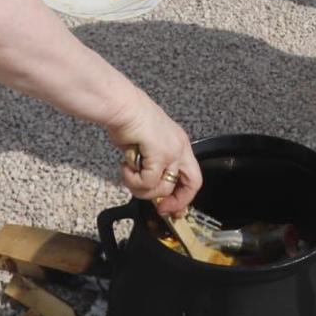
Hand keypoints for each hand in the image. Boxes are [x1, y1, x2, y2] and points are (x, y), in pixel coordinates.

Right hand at [105, 99, 200, 215]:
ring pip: (163, 188)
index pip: (193, 178)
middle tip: (160, 208)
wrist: (123, 107)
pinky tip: (125, 167)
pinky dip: (133, 180)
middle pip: (191, 185)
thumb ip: (153, 165)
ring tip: (129, 174)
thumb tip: (149, 187)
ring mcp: (172, 152)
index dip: (183, 197)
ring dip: (141, 188)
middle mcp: (181, 148)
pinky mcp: (160, 154)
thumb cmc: (130, 121)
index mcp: (180, 145)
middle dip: (175, 202)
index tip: (170, 207)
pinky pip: (148, 182)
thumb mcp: (148, 146)